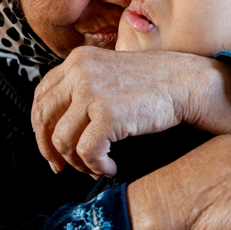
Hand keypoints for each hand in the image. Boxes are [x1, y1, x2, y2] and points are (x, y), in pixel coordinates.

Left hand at [32, 46, 230, 176]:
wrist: (190, 83)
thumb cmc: (154, 84)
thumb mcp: (109, 74)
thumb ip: (82, 89)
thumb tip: (58, 125)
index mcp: (77, 60)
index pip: (41, 97)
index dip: (40, 128)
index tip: (50, 148)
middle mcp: (80, 72)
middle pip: (44, 119)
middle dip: (50, 149)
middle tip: (62, 167)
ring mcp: (92, 91)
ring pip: (63, 139)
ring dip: (78, 162)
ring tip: (96, 167)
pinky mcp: (108, 114)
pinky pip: (87, 152)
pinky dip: (97, 167)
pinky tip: (111, 168)